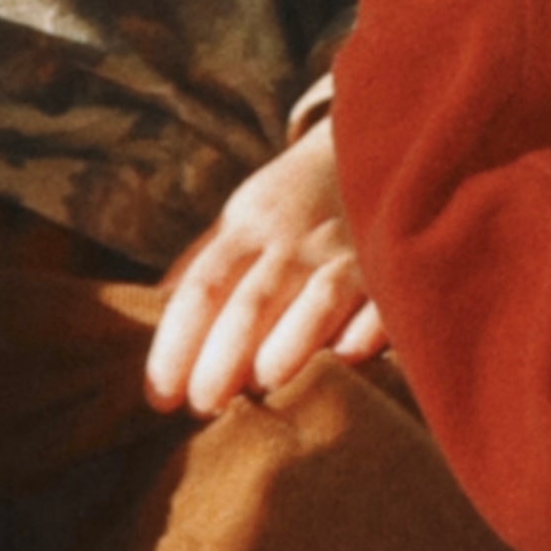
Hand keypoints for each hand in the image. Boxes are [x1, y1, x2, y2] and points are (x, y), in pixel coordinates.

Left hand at [145, 117, 387, 414]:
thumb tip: (153, 311)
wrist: (376, 144)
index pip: (201, 289)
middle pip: (251, 303)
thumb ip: (204, 264)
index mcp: (249, 228)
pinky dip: (367, 327)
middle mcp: (295, 241)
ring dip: (288, 345)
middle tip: (202, 405)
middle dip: (222, 358)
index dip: (176, 343)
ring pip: (316, 300)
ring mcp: (349, 251)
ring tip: (263, 386)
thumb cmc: (299, 200)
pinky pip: (385, 297)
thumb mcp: (244, 218)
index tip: (159, 395)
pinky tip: (348, 358)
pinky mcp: (396, 262)